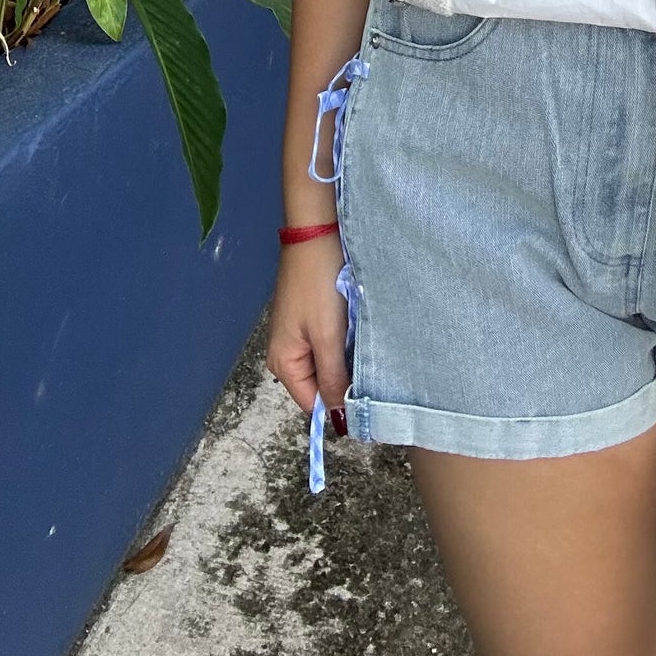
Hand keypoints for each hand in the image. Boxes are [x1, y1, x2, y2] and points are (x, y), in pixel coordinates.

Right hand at [266, 241, 350, 425]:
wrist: (316, 234)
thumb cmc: (319, 285)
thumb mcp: (327, 336)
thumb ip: (333, 378)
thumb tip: (338, 421)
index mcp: (283, 364)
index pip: (313, 403)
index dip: (339, 404)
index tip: (368, 398)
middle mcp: (285, 354)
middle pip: (320, 384)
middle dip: (344, 379)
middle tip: (372, 368)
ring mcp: (297, 336)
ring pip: (327, 364)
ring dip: (346, 359)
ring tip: (367, 348)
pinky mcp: (309, 320)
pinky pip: (328, 344)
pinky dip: (344, 342)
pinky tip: (358, 332)